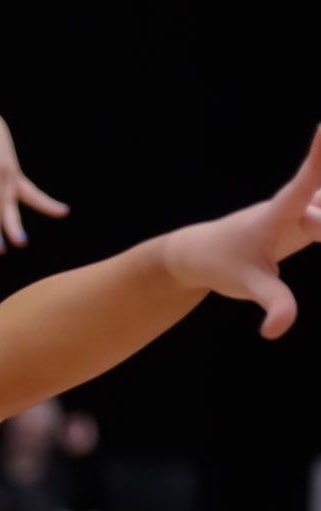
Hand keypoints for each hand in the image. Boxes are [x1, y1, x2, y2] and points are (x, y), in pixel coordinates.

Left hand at [162, 127, 320, 339]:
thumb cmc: (222, 263)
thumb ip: (271, 304)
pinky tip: (319, 227)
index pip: (308, 178)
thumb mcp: (248, 285)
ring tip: (258, 254)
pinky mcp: (307, 219)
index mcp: (280, 212)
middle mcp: (296, 204)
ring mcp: (303, 210)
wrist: (202, 253)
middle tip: (297, 238)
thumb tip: (276, 331)